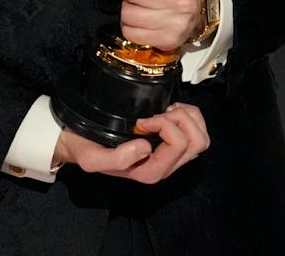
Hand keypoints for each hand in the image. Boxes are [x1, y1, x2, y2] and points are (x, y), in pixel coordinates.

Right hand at [53, 102, 209, 182]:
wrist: (83, 143)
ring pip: (201, 136)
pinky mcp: (174, 142)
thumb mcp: (92, 159)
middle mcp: (166, 166)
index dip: (165, 125)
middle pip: (197, 141)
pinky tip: (167, 111)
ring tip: (164, 112)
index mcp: (151, 172)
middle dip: (181, 119)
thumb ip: (116, 158)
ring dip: (186, 116)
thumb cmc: (89, 148)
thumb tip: (146, 147)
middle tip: (158, 114)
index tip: (141, 121)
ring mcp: (172, 154)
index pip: (179, 145)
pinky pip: (196, 127)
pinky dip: (187, 113)